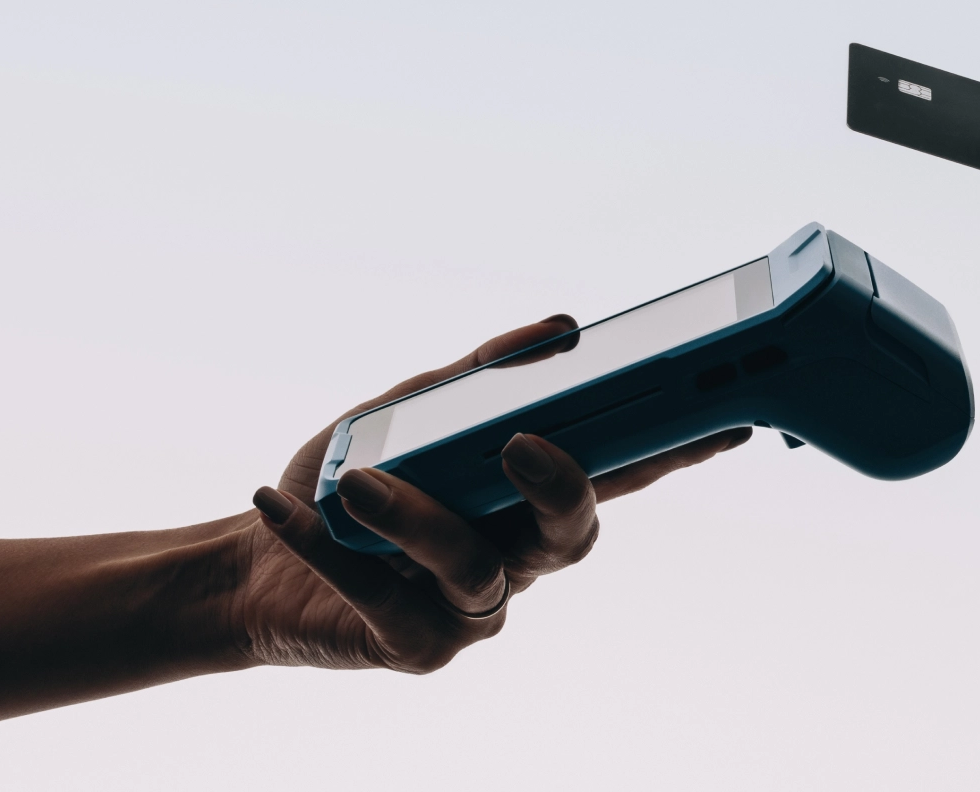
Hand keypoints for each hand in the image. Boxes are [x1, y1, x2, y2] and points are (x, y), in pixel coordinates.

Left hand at [237, 315, 750, 671]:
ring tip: (356, 486)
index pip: (617, 471)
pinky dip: (328, 548)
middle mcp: (517, 555)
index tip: (726, 417)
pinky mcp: (416, 647)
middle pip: (573, 535)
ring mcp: (473, 608)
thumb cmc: (349, 484)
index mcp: (529, 497)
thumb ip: (478, 376)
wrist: (253, 565)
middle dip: (561, 489)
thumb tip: (559, 331)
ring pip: (475, 569)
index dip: (676, 451)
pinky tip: (286, 506)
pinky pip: (385, 600)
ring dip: (416, 520)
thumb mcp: (407, 412)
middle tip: (522, 445)